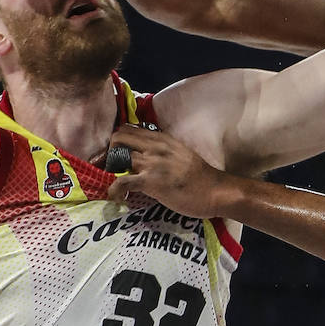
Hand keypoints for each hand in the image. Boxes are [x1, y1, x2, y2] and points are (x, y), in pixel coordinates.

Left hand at [105, 126, 230, 219]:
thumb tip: (147, 157)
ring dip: (110, 171)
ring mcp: (152, 162)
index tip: (117, 155)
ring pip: (118, 157)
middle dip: (110, 152)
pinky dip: (114, 190)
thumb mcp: (180, 154)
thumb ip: (163, 151)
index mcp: (162, 139)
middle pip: (119, 137)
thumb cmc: (200, 177)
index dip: (119, 141)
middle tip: (112, 168)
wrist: (215, 191)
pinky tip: (117, 197)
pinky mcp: (151, 181)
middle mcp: (155, 146)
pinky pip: (122, 182)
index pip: (130, 128)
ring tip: (115, 184)